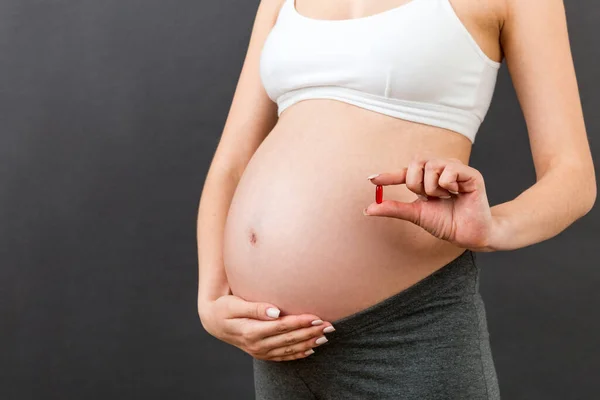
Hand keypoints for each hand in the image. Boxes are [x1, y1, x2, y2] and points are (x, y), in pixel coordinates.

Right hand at [198, 295, 334, 361]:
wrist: (213, 321)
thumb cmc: (224, 307)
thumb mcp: (235, 304)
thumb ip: (255, 308)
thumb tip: (275, 311)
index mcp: (251, 331)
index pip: (282, 327)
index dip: (300, 322)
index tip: (316, 317)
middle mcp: (256, 344)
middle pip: (289, 339)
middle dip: (310, 333)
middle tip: (328, 326)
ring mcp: (259, 351)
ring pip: (288, 349)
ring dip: (308, 343)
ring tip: (325, 336)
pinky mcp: (261, 354)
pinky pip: (282, 357)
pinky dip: (298, 354)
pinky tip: (311, 350)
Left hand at [364, 156, 495, 250]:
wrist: (468, 235)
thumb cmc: (446, 223)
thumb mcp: (416, 214)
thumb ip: (394, 209)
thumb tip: (368, 209)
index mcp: (426, 178)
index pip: (404, 172)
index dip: (388, 175)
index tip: (371, 179)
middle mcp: (440, 169)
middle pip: (416, 162)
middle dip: (415, 183)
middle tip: (426, 197)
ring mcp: (455, 169)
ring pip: (431, 165)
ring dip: (432, 187)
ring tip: (444, 197)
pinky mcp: (470, 173)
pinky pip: (449, 170)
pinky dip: (447, 185)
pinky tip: (456, 193)